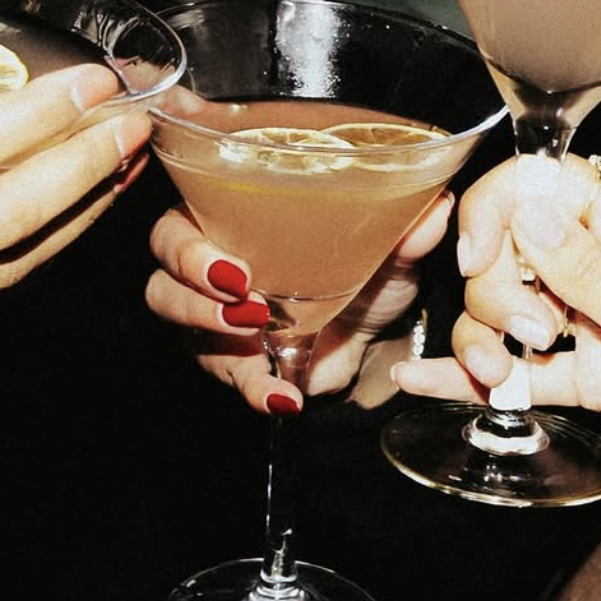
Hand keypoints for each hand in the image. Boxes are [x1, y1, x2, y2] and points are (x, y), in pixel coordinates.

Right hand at [144, 193, 454, 413]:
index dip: (188, 244)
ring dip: (209, 328)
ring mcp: (213, 315)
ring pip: (176, 318)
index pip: (180, 219)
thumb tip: (437, 205)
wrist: (375, 336)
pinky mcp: (232, 360)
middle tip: (240, 296)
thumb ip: (406, 229)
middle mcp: (210, 262)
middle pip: (164, 270)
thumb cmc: (366, 273)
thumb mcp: (389, 251)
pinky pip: (227, 375)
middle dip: (192, 287)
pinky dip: (255, 388)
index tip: (227, 264)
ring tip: (255, 334)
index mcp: (233, 217)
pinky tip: (283, 395)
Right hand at [392, 155, 600, 458]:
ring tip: (497, 375)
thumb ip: (589, 269)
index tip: (477, 256)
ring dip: (485, 339)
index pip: (545, 184)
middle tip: (531, 331)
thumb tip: (530, 210)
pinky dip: (475, 374)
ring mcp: (593, 321)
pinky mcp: (588, 374)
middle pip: (511, 252)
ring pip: (507, 311)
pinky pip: (520, 366)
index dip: (498, 210)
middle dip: (497, 292)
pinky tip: (423, 381)